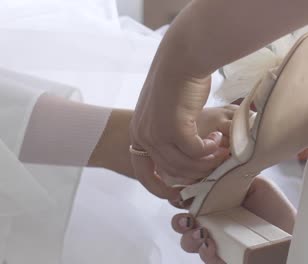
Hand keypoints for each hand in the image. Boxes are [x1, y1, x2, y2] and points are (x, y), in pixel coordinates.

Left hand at [130, 69, 229, 185]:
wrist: (181, 58)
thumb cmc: (176, 82)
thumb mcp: (164, 112)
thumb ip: (166, 134)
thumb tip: (182, 156)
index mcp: (137, 133)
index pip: (142, 172)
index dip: (159, 186)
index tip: (178, 192)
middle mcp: (143, 136)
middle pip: (170, 171)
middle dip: (194, 173)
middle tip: (214, 162)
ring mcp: (157, 133)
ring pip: (185, 164)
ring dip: (207, 161)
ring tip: (220, 148)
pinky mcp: (174, 128)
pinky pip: (196, 153)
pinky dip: (210, 150)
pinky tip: (217, 137)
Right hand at [171, 177, 295, 263]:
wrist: (290, 235)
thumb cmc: (275, 210)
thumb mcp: (256, 184)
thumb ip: (231, 174)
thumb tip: (210, 167)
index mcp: (214, 202)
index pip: (188, 199)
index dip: (179, 196)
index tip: (180, 194)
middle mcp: (211, 222)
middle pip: (181, 221)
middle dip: (178, 220)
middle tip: (187, 219)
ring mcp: (214, 241)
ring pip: (187, 241)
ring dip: (188, 237)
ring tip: (201, 233)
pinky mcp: (221, 258)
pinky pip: (205, 257)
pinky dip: (204, 252)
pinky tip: (212, 245)